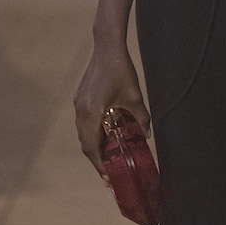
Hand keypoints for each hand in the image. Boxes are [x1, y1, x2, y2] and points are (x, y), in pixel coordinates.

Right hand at [74, 39, 150, 178]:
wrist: (107, 48)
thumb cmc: (121, 71)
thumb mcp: (135, 97)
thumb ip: (141, 118)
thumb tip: (147, 135)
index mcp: (92, 113)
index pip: (91, 146)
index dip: (99, 164)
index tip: (107, 176)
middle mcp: (81, 111)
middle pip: (85, 143)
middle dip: (96, 158)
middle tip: (109, 171)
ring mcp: (78, 104)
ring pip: (82, 133)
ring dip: (94, 145)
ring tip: (108, 155)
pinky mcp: (80, 98)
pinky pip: (83, 123)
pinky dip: (92, 133)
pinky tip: (105, 134)